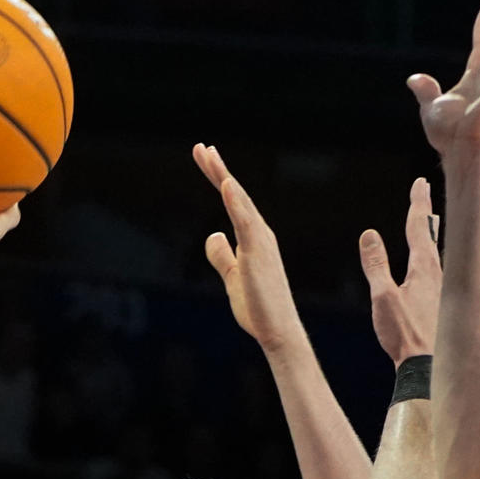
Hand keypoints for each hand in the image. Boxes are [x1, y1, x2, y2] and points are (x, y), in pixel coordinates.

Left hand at [193, 143, 305, 357]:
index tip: (205, 156)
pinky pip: (245, 223)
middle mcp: (260, 233)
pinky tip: (226, 184)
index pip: (232, 201)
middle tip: (201, 147)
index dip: (218, 177)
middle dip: (217, 169)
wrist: (278, 331)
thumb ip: (222, 255)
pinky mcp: (257, 254)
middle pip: (235, 194)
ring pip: (240, 202)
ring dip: (224, 177)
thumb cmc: (259, 307)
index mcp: (253, 237)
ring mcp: (260, 242)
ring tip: (209, 155)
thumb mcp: (233, 277)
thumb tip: (212, 234)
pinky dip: (236, 202)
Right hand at [359, 176, 440, 365]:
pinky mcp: (444, 308)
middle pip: (433, 237)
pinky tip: (434, 273)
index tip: (421, 183)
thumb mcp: (383, 297)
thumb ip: (376, 265)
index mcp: (425, 268)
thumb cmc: (406, 336)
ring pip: (438, 256)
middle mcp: (440, 275)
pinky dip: (434, 262)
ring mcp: (444, 292)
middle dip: (427, 216)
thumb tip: (369, 235)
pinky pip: (440, 275)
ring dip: (432, 239)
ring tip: (431, 228)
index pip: (420, 227)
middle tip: (426, 197)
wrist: (428, 369)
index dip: (418, 203)